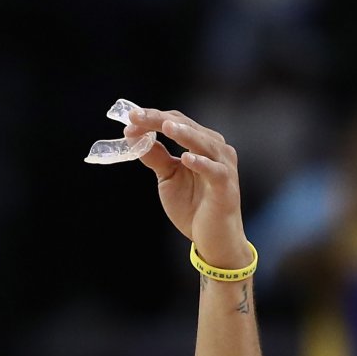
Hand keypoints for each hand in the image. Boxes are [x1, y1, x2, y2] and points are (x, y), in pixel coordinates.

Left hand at [124, 106, 247, 268]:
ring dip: (184, 134)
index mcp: (201, 143)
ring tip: (166, 126)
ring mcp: (223, 166)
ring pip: (204, 143)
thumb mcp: (168, 176)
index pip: (176, 121)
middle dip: (160, 120)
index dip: (153, 117)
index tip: (130, 116)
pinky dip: (201, 163)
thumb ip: (155, 156)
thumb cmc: (193, 206)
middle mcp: (215, 148)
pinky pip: (214, 171)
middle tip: (138, 117)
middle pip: (187, 126)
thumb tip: (133, 135)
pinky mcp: (226, 186)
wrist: (213, 238)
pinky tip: (186, 158)